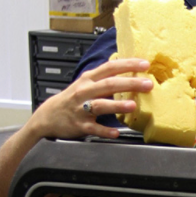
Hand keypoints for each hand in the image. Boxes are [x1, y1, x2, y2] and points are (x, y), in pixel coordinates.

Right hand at [29, 58, 152, 140]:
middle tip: (148, 84)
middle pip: (109, 85)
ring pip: (100, 105)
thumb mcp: (86, 83)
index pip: (110, 67)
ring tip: (133, 106)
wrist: (48, 116)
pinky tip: (116, 132)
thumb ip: (106, 76)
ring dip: (117, 105)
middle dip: (129, 84)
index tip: (145, 64)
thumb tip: (131, 69)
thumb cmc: (73, 98)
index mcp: (89, 79)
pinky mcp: (79, 125)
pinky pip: (93, 128)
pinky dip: (104, 131)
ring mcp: (81, 109)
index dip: (127, 65)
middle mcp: (85, 91)